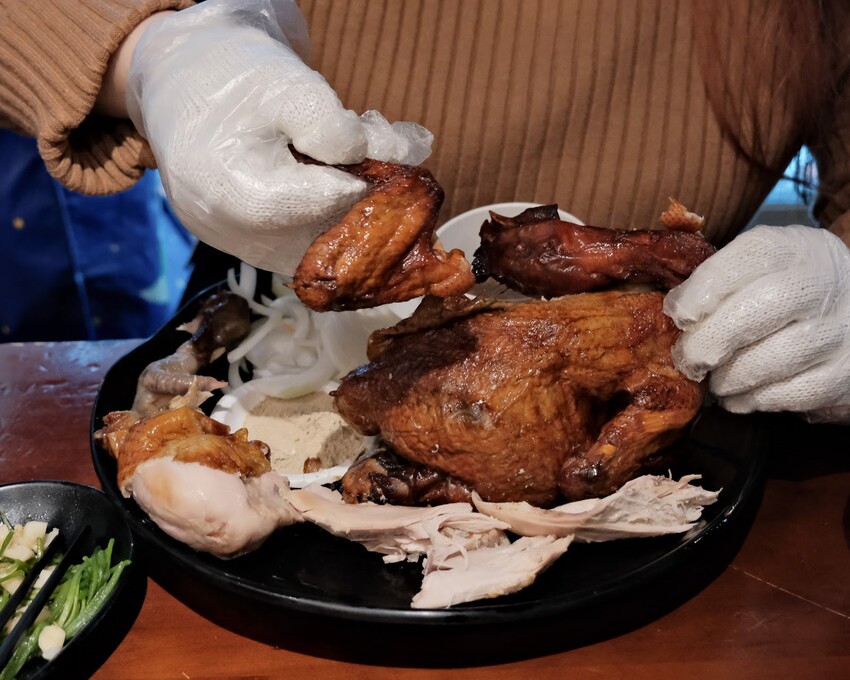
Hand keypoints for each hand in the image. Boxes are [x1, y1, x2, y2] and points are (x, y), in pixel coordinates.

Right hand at [122, 0, 431, 273]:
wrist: (172, 79)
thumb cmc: (227, 74)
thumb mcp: (288, 85)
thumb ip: (341, 127)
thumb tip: (404, 155)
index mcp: (240, 197)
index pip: (332, 203)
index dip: (372, 177)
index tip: (396, 151)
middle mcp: (233, 233)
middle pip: (327, 229)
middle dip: (368, 189)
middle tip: (387, 147)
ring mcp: (235, 244)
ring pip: (317, 240)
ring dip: (352, 202)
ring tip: (359, 155)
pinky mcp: (241, 242)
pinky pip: (297, 241)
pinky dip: (327, 212)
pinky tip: (333, 174)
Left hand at [663, 225, 849, 423]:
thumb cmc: (786, 292)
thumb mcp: (761, 269)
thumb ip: (719, 281)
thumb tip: (672, 311)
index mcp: (794, 248)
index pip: (749, 257)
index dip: (705, 288)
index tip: (678, 315)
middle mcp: (823, 283)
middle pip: (763, 308)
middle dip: (711, 340)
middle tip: (688, 359)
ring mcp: (840, 330)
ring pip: (773, 359)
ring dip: (730, 377)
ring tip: (716, 380)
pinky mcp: (844, 375)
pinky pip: (790, 394)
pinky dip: (754, 399)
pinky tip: (741, 395)